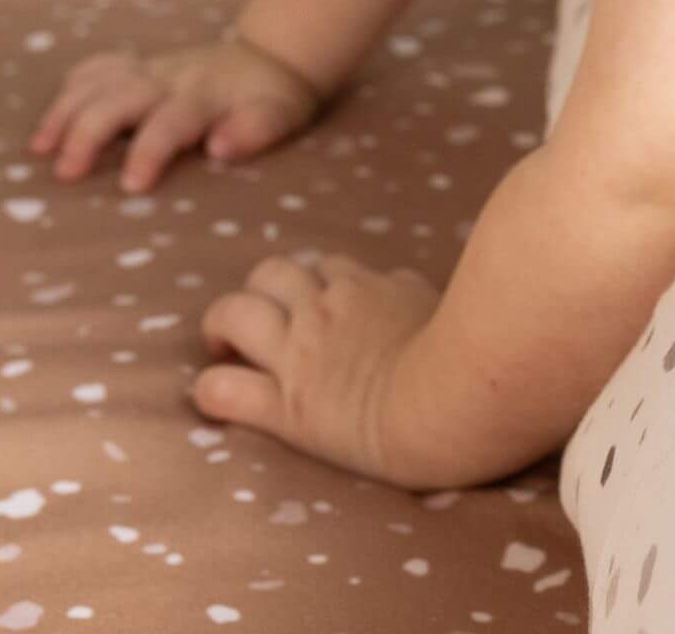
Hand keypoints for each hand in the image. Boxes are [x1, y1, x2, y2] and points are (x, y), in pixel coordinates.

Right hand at [27, 35, 323, 192]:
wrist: (269, 59)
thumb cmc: (273, 99)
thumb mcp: (281, 114)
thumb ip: (256, 130)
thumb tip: (221, 148)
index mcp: (204, 95)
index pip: (171, 121)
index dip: (149, 151)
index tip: (131, 186)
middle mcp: (170, 78)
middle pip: (118, 97)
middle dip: (88, 132)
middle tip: (65, 173)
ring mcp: (149, 70)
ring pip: (98, 81)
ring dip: (65, 112)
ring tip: (40, 149)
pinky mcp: (138, 68)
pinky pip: (97, 68)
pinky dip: (71, 89)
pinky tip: (52, 122)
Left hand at [192, 253, 442, 488]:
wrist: (448, 402)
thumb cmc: (461, 356)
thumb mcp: (441, 305)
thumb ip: (414, 293)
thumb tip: (403, 288)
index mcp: (366, 289)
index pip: (331, 267)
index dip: (319, 283)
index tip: (322, 304)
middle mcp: (324, 311)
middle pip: (273, 273)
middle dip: (261, 290)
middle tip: (264, 320)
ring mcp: (299, 356)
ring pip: (234, 314)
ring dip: (222, 325)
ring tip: (224, 346)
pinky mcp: (283, 407)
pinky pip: (223, 390)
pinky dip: (213, 390)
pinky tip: (217, 397)